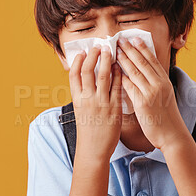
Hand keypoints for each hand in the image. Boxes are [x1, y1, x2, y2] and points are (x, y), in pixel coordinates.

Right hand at [69, 45, 121, 159]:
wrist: (93, 149)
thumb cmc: (88, 130)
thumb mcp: (80, 111)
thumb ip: (83, 96)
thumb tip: (86, 81)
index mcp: (76, 99)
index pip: (73, 75)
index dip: (77, 61)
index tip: (83, 51)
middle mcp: (87, 99)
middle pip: (88, 71)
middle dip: (93, 56)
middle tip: (99, 46)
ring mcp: (100, 103)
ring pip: (103, 76)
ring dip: (107, 61)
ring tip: (110, 51)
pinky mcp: (114, 108)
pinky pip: (117, 87)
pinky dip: (118, 75)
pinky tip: (121, 67)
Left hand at [116, 36, 187, 150]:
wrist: (173, 135)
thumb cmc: (167, 118)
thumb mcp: (166, 97)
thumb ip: (157, 85)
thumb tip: (147, 75)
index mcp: (165, 82)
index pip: (153, 60)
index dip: (143, 48)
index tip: (134, 38)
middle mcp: (159, 84)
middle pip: (143, 62)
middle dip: (131, 49)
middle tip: (120, 39)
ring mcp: (151, 93)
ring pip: (135, 72)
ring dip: (124, 60)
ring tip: (115, 50)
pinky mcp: (143, 103)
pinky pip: (129, 87)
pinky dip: (121, 77)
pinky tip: (113, 71)